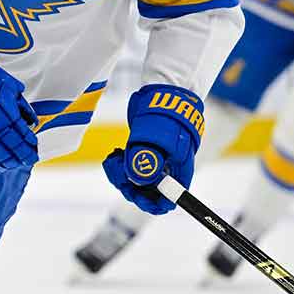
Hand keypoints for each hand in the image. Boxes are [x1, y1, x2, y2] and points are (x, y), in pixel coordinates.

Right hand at [0, 36, 37, 174]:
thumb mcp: (4, 83)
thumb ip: (19, 103)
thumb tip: (31, 121)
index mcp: (4, 115)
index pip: (22, 138)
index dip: (29, 148)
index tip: (33, 152)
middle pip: (9, 152)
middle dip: (19, 157)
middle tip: (26, 160)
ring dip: (3, 164)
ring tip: (10, 164)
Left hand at [103, 84, 205, 214]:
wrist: (164, 89)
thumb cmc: (164, 113)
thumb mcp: (154, 138)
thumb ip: (145, 163)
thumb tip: (135, 182)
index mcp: (179, 169)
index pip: (169, 199)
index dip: (152, 204)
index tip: (134, 195)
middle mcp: (170, 168)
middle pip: (151, 192)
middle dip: (131, 186)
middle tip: (118, 172)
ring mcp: (159, 160)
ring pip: (139, 180)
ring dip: (123, 175)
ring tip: (114, 159)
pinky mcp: (147, 151)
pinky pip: (133, 167)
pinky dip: (122, 165)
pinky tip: (116, 154)